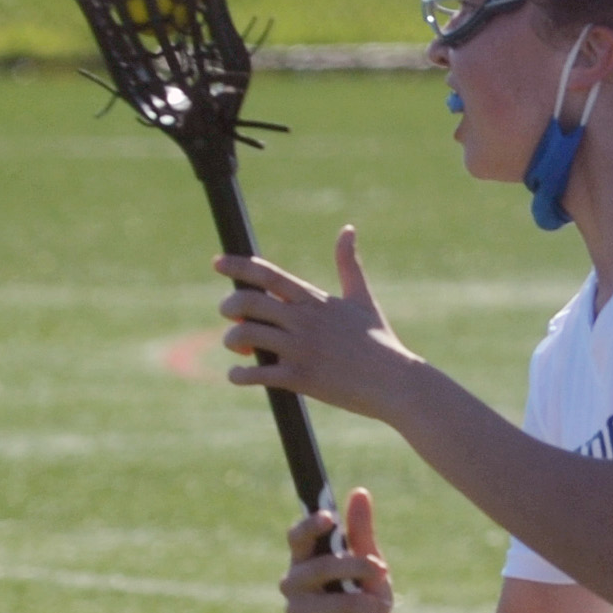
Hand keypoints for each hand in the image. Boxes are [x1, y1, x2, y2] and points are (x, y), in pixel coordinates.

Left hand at [218, 227, 419, 419]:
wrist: (395, 383)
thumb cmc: (381, 342)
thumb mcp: (363, 299)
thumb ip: (349, 264)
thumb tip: (348, 229)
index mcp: (315, 300)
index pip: (268, 275)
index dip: (238, 266)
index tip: (217, 262)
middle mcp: (304, 321)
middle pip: (247, 302)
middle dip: (229, 306)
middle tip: (231, 316)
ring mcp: (301, 349)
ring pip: (245, 334)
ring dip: (232, 340)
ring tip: (240, 349)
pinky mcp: (300, 378)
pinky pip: (255, 373)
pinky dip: (238, 374)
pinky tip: (239, 375)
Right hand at [278, 486, 394, 612]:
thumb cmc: (367, 590)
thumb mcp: (369, 559)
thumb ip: (361, 530)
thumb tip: (360, 492)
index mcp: (305, 558)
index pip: (297, 538)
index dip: (310, 527)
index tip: (330, 518)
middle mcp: (293, 583)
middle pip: (320, 568)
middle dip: (356, 568)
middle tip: (383, 570)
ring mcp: (297, 612)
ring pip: (334, 603)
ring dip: (366, 604)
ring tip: (382, 607)